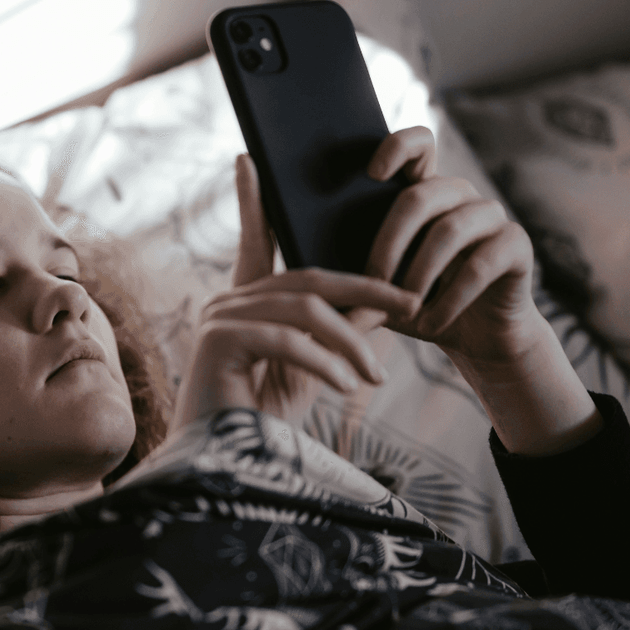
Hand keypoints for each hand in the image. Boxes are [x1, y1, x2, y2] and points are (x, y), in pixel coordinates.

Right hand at [169, 154, 410, 430]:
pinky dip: (324, 362)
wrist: (220, 469)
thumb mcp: (314, 372)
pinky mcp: (218, 344)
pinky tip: (347, 386)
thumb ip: (341, 335)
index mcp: (244, 304)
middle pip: (308, 280)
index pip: (256, 242)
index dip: (252, 202)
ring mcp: (219, 320)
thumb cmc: (261, 424)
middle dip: (366, 289)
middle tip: (411, 302)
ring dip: (350, 342)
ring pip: (304, 310)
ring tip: (376, 377)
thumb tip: (383, 304)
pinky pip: (285, 339)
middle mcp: (227, 303)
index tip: (247, 160)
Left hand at [364, 127, 601, 454]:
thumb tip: (296, 271)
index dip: (396, 147)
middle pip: (421, 196)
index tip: (371, 173)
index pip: (417, 144)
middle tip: (370, 282)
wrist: (474, 338)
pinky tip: (431, 323)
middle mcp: (460, 194)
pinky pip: (481, 264)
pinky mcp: (517, 246)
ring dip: (419, 274)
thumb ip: (346, 270)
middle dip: (388, 242)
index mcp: (424, 191)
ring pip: (450, 229)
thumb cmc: (416, 305)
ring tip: (403, 309)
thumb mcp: (375, 287)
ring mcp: (492, 216)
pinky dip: (450, 298)